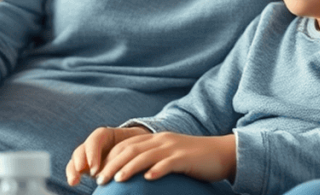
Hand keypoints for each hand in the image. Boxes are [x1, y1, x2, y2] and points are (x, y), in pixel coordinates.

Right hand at [66, 126, 150, 186]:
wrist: (137, 153)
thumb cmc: (138, 148)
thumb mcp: (137, 146)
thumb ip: (134, 152)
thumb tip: (132, 165)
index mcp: (107, 135)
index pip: (96, 138)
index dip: (93, 152)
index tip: (94, 169)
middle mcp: (94, 145)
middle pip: (82, 149)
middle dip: (79, 161)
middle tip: (80, 172)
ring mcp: (88, 156)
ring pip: (76, 159)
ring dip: (73, 169)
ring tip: (73, 181)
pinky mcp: (86, 167)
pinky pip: (75, 169)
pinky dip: (73, 174)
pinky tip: (74, 183)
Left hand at [89, 132, 236, 185]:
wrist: (221, 153)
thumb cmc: (193, 160)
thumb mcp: (169, 156)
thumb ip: (153, 161)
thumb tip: (135, 176)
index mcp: (155, 139)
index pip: (126, 146)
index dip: (109, 158)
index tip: (97, 173)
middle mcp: (161, 140)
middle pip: (131, 150)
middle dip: (112, 164)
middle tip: (99, 180)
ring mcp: (173, 148)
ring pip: (145, 155)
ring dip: (129, 168)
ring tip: (116, 180)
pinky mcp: (185, 158)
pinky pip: (169, 163)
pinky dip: (157, 170)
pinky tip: (148, 179)